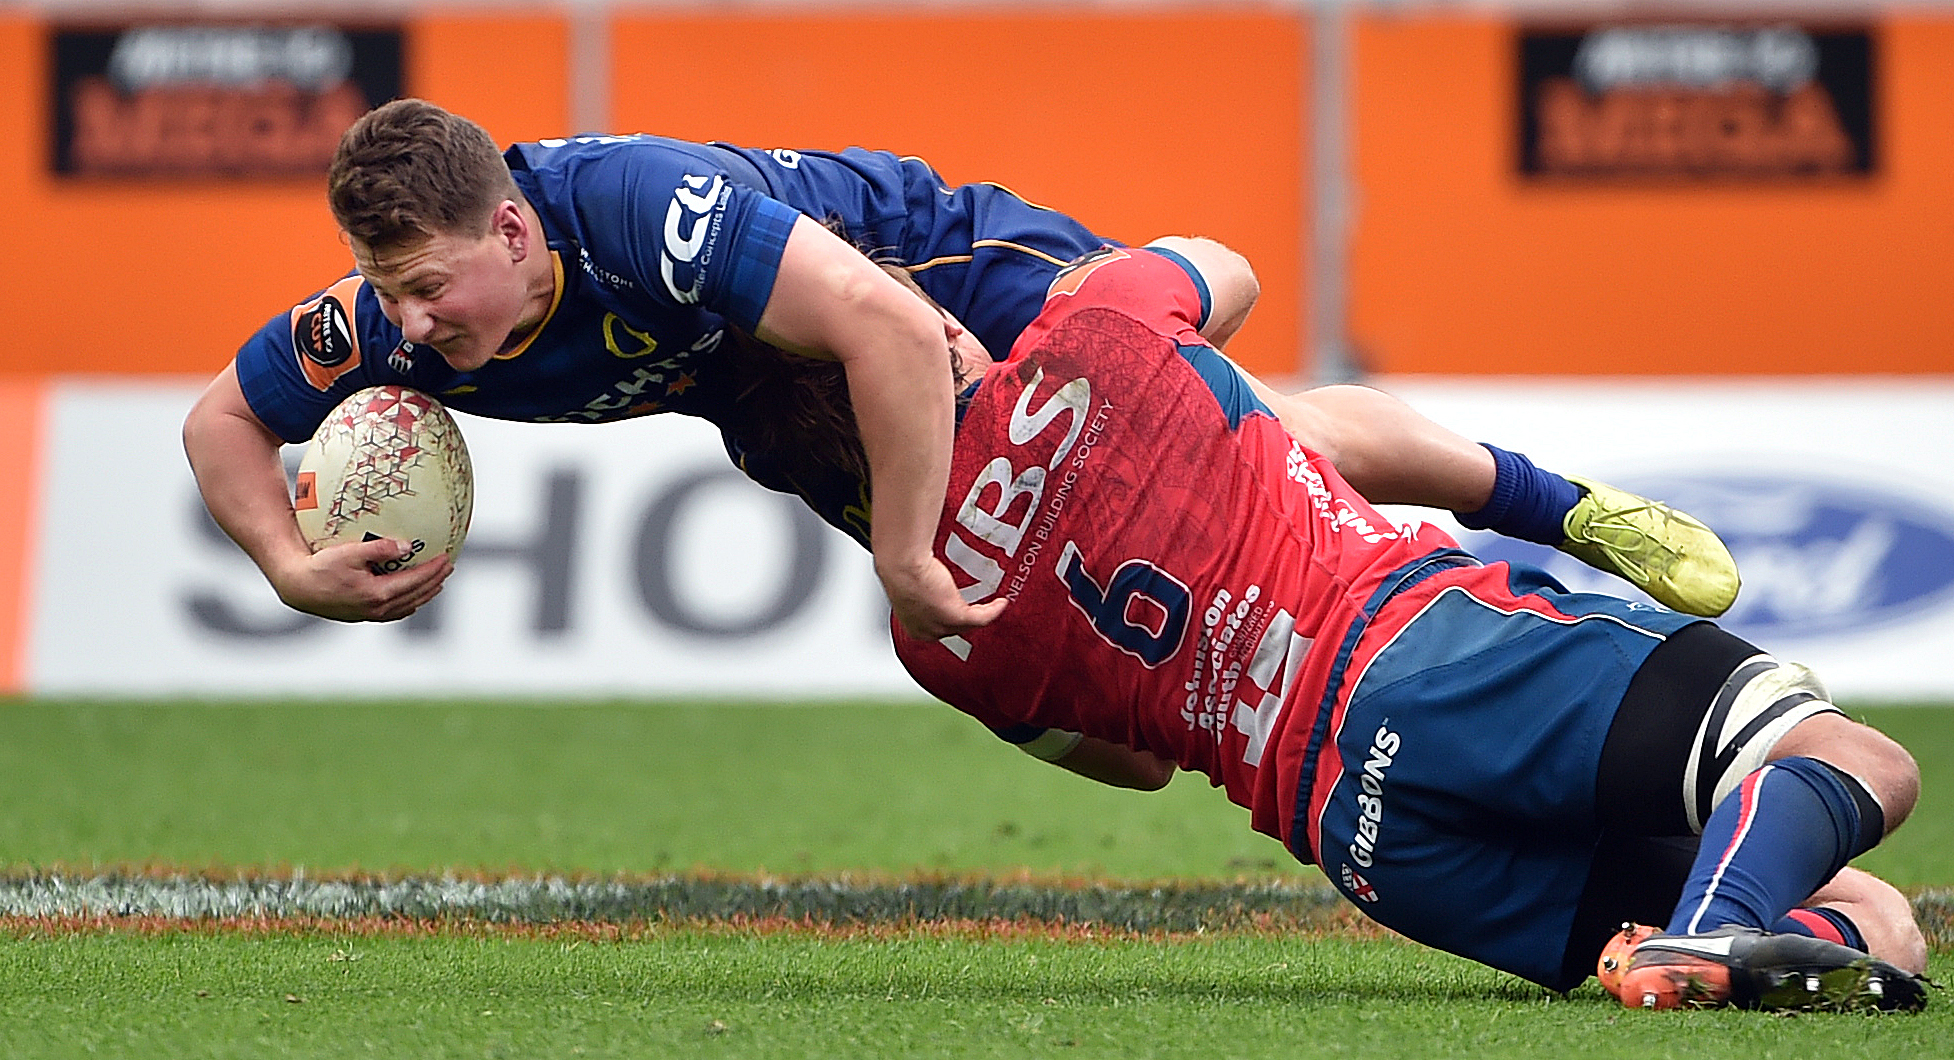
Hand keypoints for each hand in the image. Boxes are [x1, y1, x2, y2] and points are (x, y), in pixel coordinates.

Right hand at [271, 537, 452, 622]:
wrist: (297, 588)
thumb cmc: (320, 565)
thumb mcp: (349, 551)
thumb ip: (379, 548)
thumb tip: (406, 546)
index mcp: (378, 594)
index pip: (416, 581)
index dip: (434, 570)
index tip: (448, 558)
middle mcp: (378, 609)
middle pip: (417, 595)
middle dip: (435, 581)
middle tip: (449, 567)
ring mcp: (370, 615)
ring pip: (408, 606)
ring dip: (425, 593)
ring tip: (437, 582)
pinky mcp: (362, 616)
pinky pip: (395, 612)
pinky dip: (409, 602)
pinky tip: (412, 596)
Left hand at [878, 553, 1006, 640]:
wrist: (902, 563)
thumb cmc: (900, 569)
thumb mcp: (912, 584)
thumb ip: (923, 589)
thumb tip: (930, 581)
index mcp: (914, 627)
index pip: (940, 628)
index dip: (954, 617)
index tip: (966, 607)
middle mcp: (928, 631)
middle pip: (957, 628)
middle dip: (972, 615)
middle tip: (983, 604)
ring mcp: (942, 626)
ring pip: (970, 623)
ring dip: (985, 612)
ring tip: (994, 603)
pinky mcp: (957, 617)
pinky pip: (982, 618)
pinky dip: (994, 610)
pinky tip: (999, 602)